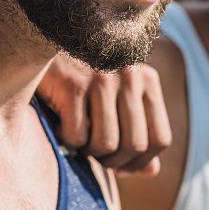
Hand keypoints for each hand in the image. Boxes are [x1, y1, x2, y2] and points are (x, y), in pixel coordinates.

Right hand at [37, 53, 171, 175]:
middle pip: (133, 145)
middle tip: (94, 154)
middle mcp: (130, 76)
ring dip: (89, 152)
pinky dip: (67, 141)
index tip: (121, 167)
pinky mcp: (73, 84)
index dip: (141, 162)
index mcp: (148, 80)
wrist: (47, 37)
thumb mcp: (118, 97)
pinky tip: (61, 125)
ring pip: (106, 144)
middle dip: (113, 162)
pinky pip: (76, 136)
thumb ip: (138, 131)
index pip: (160, 139)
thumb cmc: (86, 75)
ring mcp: (102, 79)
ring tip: (78, 139)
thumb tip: (151, 172)